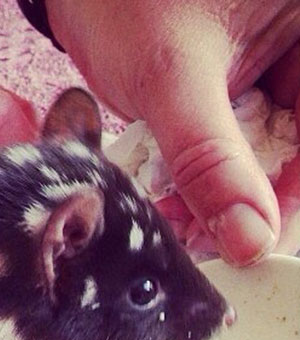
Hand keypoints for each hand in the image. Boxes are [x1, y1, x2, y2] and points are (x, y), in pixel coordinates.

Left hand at [45, 0, 299, 264]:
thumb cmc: (124, 2)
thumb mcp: (171, 78)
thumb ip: (209, 159)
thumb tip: (248, 238)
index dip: (289, 196)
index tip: (256, 246)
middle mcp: (294, 42)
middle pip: (291, 146)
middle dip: (248, 200)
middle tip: (211, 246)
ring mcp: (268, 62)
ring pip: (260, 149)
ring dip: (220, 194)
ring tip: (182, 228)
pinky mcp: (234, 83)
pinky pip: (229, 142)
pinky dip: (201, 175)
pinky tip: (174, 203)